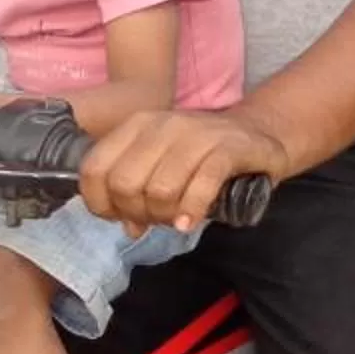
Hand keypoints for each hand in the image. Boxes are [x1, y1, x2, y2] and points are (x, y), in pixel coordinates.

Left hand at [80, 107, 290, 231]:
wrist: (260, 133)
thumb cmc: (203, 154)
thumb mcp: (162, 164)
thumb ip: (138, 192)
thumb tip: (129, 227)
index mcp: (138, 125)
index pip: (95, 169)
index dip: (102, 204)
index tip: (122, 216)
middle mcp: (163, 125)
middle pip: (125, 183)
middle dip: (136, 213)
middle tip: (156, 220)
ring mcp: (196, 135)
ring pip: (160, 188)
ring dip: (165, 216)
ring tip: (177, 220)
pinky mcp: (229, 148)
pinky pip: (201, 186)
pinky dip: (192, 210)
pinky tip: (191, 222)